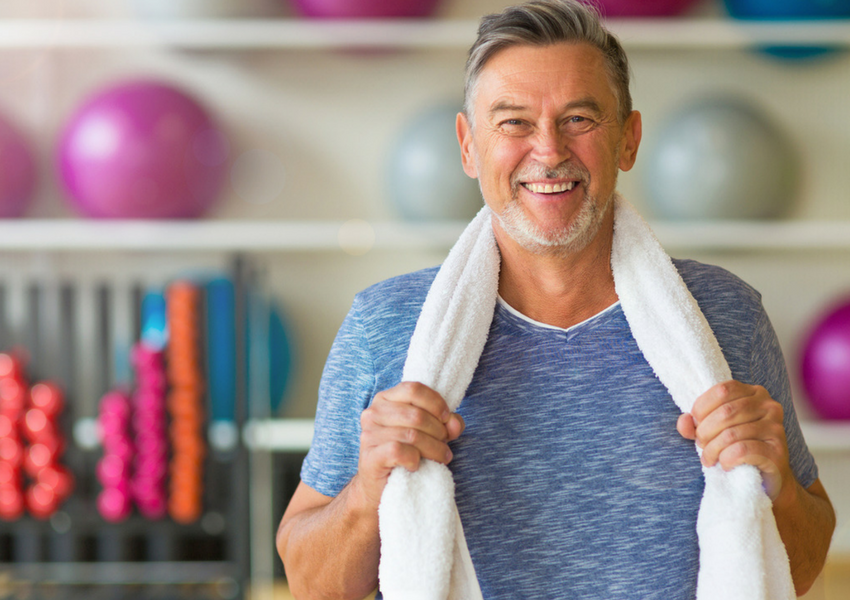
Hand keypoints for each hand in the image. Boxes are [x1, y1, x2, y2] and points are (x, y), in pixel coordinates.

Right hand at [354, 381, 464, 509]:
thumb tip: (454, 424)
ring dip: (433, 448)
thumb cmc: (407, 453)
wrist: (381, 485)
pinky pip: (399, 451)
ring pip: (411, 435)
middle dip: (438, 431)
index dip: (436, 403)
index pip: (414, 389)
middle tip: (444, 444)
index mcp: (386, 399)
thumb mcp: (430, 432)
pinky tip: (415, 465)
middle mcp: (373, 413)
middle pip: (416, 415)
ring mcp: (369, 434)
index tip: (446, 419)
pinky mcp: (370, 456)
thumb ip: (446, 423)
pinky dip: (414, 459)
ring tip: (440, 457)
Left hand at [676, 380, 791, 501]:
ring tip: (709, 458)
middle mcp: (769, 406)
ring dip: (712, 449)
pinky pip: (742, 451)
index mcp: (754, 393)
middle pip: (725, 413)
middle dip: (705, 432)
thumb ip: (695, 423)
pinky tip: (725, 464)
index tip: (696, 424)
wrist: (766, 478)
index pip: (722, 390)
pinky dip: (726, 459)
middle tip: (702, 445)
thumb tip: (684, 421)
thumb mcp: (713, 430)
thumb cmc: (736, 447)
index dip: (702, 407)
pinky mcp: (777, 451)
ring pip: (731, 434)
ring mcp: (776, 428)